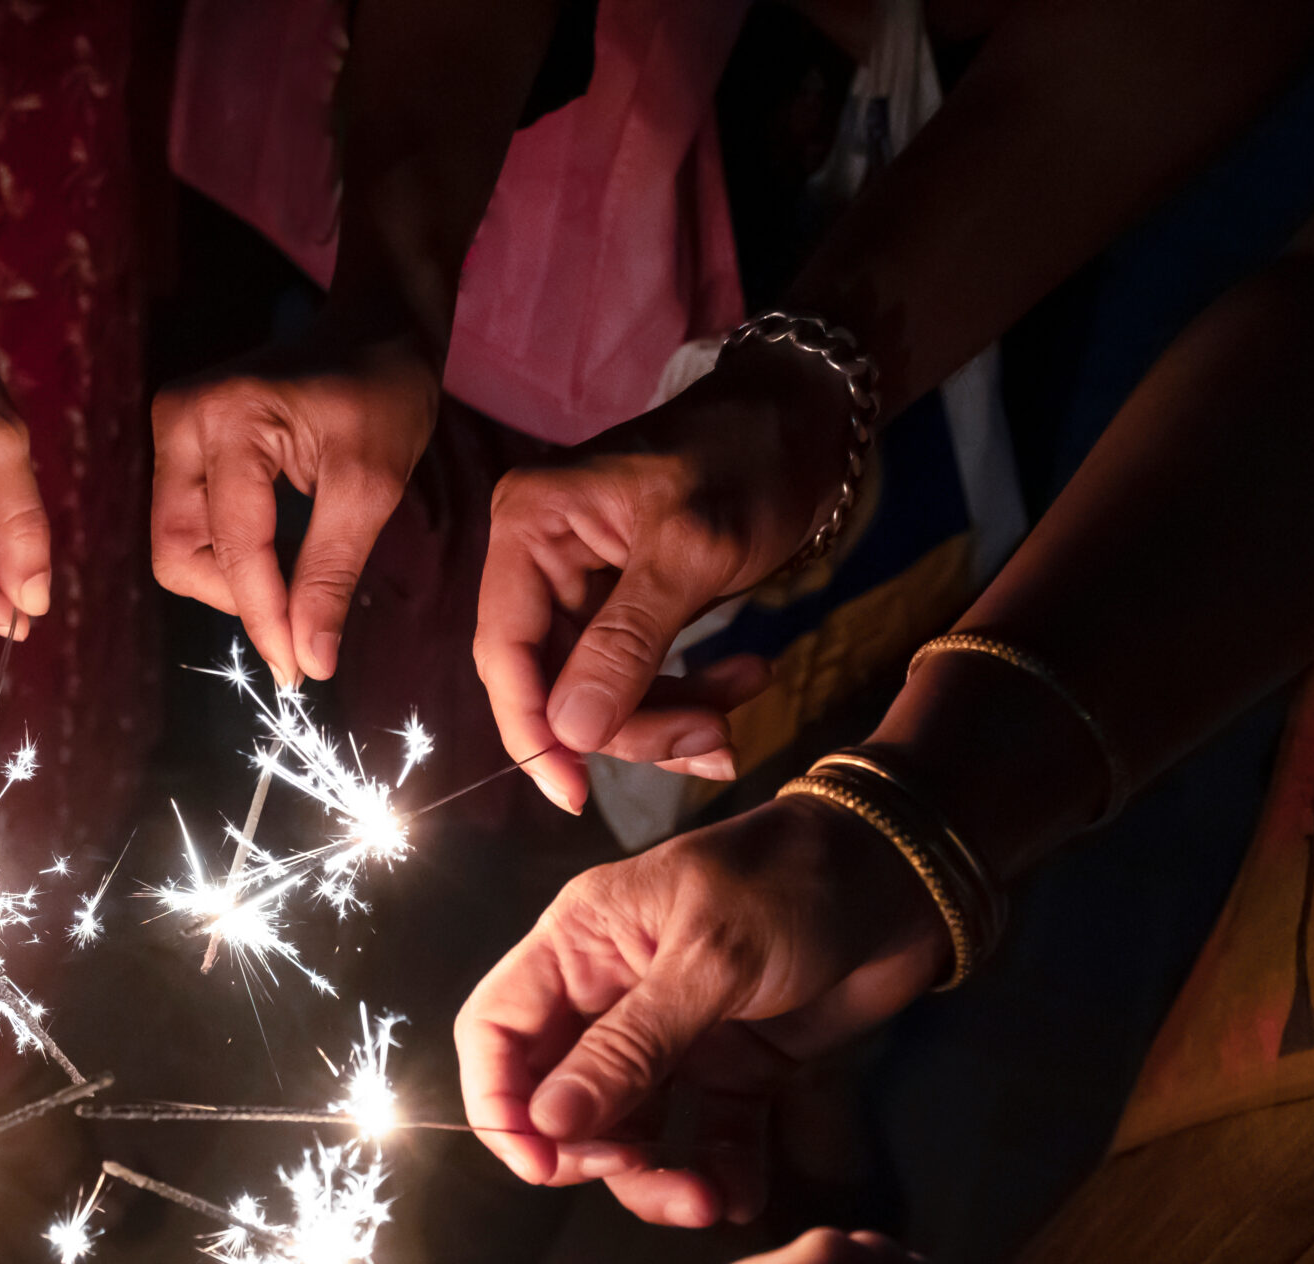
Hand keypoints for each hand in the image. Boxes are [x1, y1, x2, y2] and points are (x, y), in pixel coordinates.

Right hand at [151, 319, 442, 683]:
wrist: (373, 331)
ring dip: (233, 577)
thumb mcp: (371, 488)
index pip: (233, 548)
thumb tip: (309, 662)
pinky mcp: (179, 442)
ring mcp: (172, 428)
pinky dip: (230, 552)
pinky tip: (277, 548)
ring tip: (295, 571)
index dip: (265, 617)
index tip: (299, 670)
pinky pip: (188, 523)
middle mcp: (181, 419)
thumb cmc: (383, 396)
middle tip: (299, 612)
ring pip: (177, 545)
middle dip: (236, 595)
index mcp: (230, 419)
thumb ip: (331, 574)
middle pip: (177, 553)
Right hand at [453, 796, 946, 1225]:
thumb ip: (630, 1046)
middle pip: (555, 1094)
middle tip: (632, 1169)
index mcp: (579, 944)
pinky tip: (740, 1196)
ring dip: (654, 1178)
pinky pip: (702, 1137)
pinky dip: (715, 1173)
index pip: (495, 1030)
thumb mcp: (710, 960)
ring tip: (706, 1202)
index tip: (540, 1164)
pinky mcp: (733, 1069)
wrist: (908, 878)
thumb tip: (546, 1126)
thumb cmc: (795, 885)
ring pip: (625, 1129)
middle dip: (583, 1150)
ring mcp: (671, 1036)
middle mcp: (611, 993)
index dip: (499, 1101)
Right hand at [475, 341, 851, 810]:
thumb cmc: (748, 457)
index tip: (575, 795)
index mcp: (531, 529)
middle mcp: (540, 559)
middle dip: (632, 724)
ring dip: (671, 715)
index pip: (506, 652)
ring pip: (599, 692)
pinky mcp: (625, 605)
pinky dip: (688, 695)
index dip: (534, 731)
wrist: (806, 418)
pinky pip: (636, 677)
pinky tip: (745, 677)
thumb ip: (627, 642)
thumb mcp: (693, 550)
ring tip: (741, 703)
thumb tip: (571, 733)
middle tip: (716, 738)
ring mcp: (581, 585)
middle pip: (555, 684)